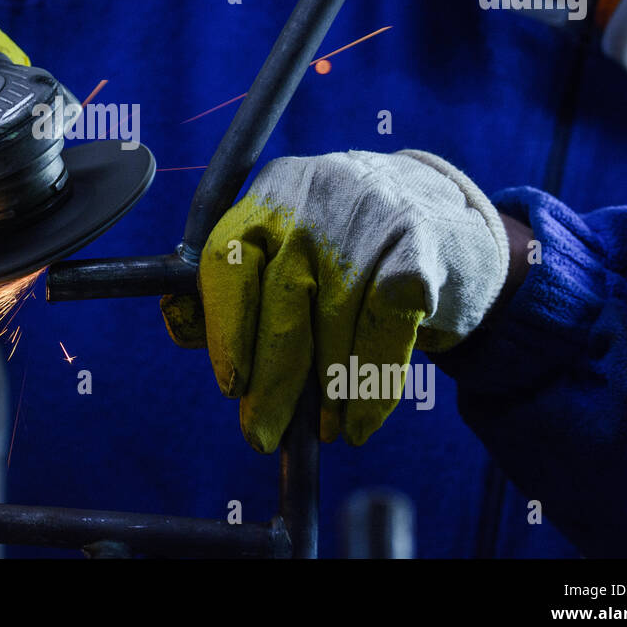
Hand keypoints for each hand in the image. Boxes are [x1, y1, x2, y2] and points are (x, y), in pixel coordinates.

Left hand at [160, 150, 508, 451]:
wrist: (442, 214)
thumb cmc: (344, 247)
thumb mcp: (287, 248)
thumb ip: (236, 287)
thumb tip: (184, 330)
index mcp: (270, 193)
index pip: (227, 259)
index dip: (224, 328)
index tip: (230, 385)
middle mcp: (316, 197)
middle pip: (282, 299)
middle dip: (271, 380)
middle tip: (261, 433)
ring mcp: (370, 216)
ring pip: (336, 323)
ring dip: (326, 392)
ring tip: (324, 431)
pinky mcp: (418, 247)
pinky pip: (386, 331)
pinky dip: (373, 387)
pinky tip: (362, 421)